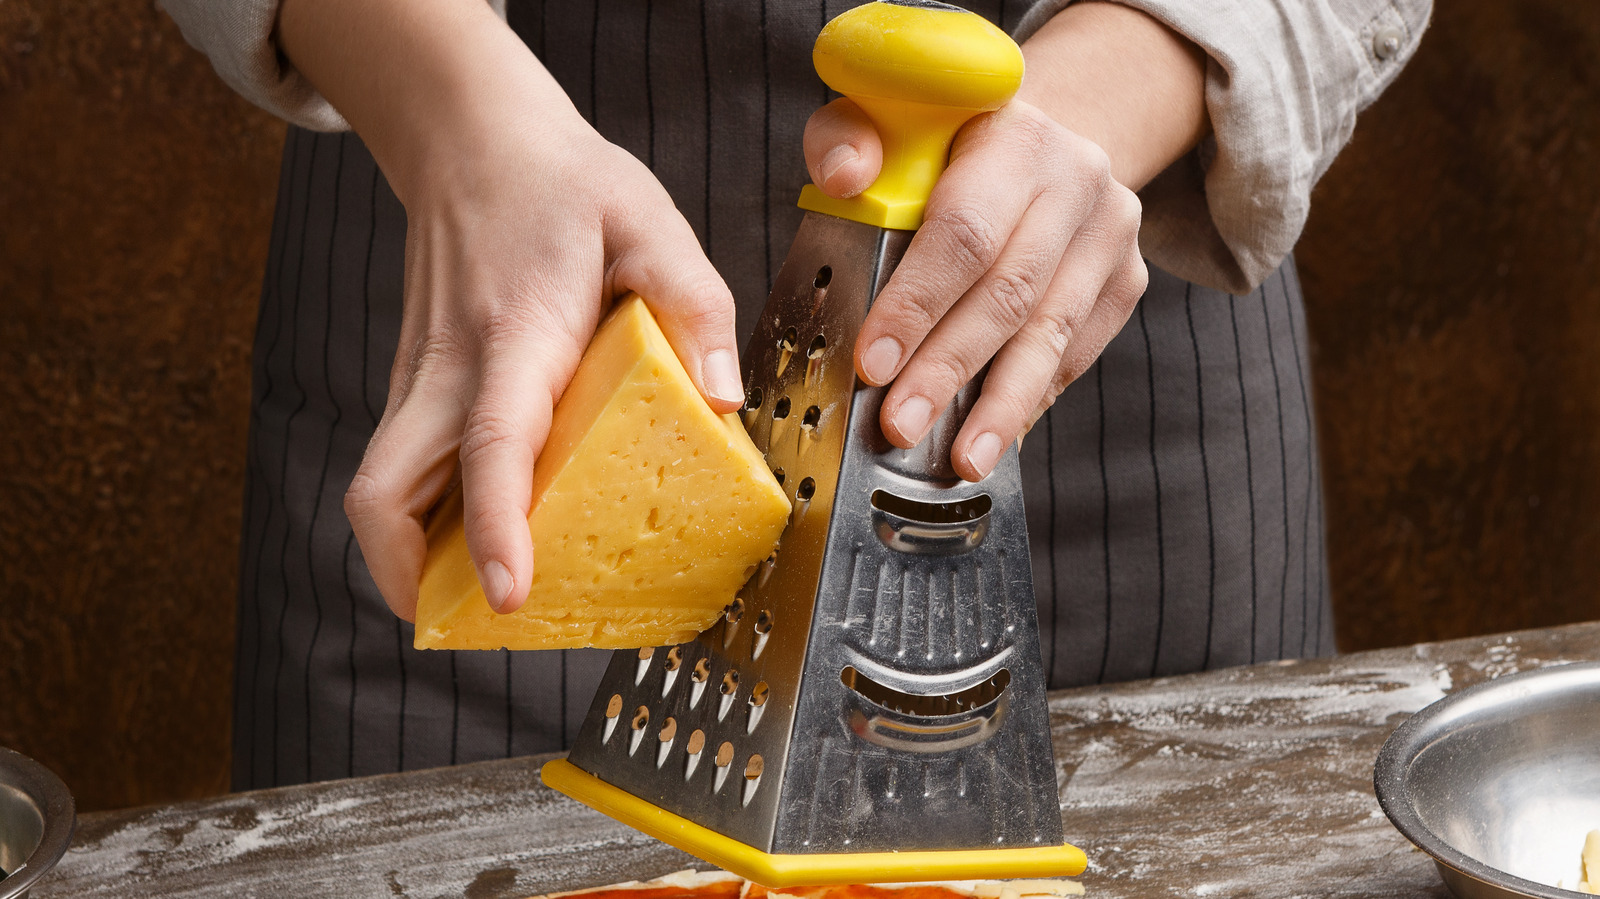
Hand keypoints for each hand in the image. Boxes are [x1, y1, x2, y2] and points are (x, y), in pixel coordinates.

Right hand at [280, 0, 742, 619]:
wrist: (472, 140)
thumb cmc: (562, 184)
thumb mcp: (650, 222)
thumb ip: (694, 305)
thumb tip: (722, 401)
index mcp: (517, 334)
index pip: (493, 440)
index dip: (495, 523)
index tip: (508, 592)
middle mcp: (450, 368)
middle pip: (385, 494)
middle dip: (409, 576)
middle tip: (470, 623)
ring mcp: (422, 379)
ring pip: (377, 490)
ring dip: (405, 557)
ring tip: (467, 599)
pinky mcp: (418, 385)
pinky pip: (399, 468)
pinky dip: (417, 518)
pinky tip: (468, 536)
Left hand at [805, 97, 1146, 480]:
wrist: (1038, 141)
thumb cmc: (944, 141)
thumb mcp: (888, 117)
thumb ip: (848, 138)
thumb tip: (845, 179)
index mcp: (1015, 137)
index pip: (964, 232)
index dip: (917, 302)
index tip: (874, 361)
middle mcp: (1077, 182)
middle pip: (1009, 293)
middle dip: (949, 369)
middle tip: (901, 425)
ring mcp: (1111, 235)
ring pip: (1051, 334)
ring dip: (1001, 405)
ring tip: (963, 459)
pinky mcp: (1126, 281)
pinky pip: (1074, 354)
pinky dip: (1030, 400)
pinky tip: (994, 436)